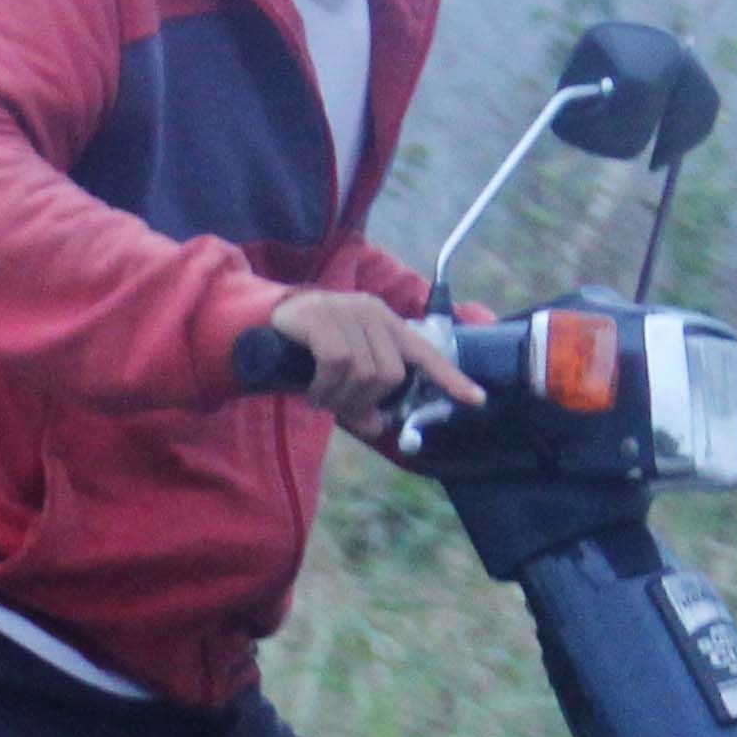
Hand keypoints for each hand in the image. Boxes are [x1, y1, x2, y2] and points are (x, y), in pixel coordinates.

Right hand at [263, 289, 477, 444]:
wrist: (260, 321)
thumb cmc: (306, 350)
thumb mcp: (341, 376)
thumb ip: (361, 399)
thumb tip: (376, 425)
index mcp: (385, 323)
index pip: (425, 353)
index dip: (451, 378)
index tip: (476, 400)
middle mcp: (372, 313)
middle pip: (391, 376)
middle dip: (365, 402)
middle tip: (336, 406)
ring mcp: (347, 311)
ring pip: (365, 374)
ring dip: (341, 398)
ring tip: (320, 396)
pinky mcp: (323, 317)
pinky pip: (337, 365)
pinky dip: (326, 388)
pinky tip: (312, 391)